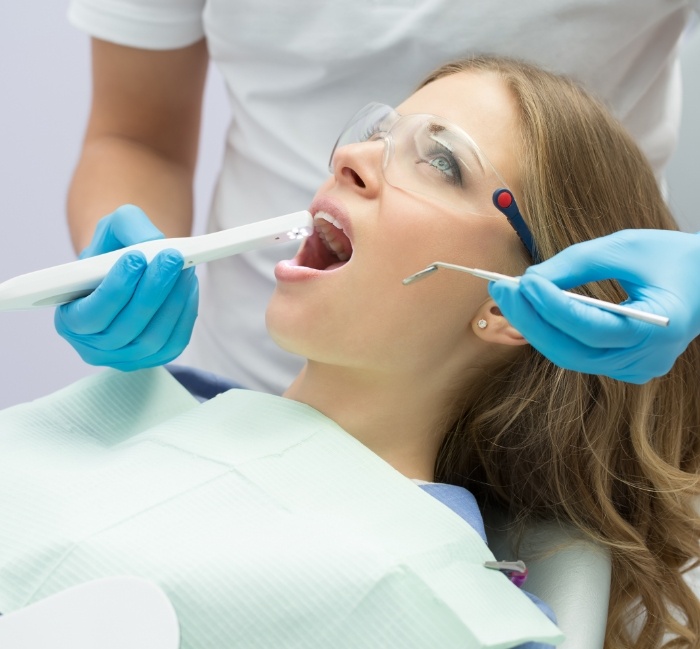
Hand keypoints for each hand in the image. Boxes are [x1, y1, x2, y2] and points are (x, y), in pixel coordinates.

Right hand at [55, 205, 198, 370]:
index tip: (136, 258)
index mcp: (70, 321)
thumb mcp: (113, 229)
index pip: (91, 314)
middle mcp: (94, 347)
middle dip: (152, 291)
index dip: (115, 289)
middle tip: (171, 258)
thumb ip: (127, 228)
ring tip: (185, 268)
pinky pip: (175, 342)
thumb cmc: (115, 251)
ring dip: (173, 301)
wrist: (131, 269)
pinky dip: (185, 313)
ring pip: (153, 337)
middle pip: (126, 328)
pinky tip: (188, 286)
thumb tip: (152, 244)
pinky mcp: (155, 358)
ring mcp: (126, 358)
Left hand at [488, 229, 699, 382]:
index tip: (523, 282)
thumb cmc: (671, 257)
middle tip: (501, 289)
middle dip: (530, 320)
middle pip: (572, 350)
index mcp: (660, 329)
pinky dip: (553, 331)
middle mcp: (647, 359)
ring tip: (509, 295)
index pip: (592, 327)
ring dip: (535, 326)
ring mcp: (635, 368)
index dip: (552, 307)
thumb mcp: (625, 247)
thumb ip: (576, 263)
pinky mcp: (623, 366)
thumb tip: (530, 279)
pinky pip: (578, 353)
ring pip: (570, 355)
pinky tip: (532, 309)